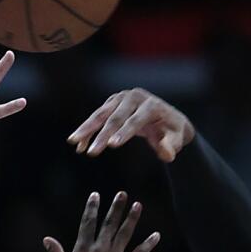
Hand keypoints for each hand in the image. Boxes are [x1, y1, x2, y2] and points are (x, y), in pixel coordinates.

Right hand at [45, 192, 159, 251]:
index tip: (95, 195)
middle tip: (122, 194)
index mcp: (82, 249)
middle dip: (116, 207)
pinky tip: (157, 235)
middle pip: (109, 223)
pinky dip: (149, 244)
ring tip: (138, 205)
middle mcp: (99, 250)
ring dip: (132, 218)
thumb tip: (47, 239)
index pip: (88, 222)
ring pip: (125, 233)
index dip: (92, 207)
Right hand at [66, 88, 195, 161]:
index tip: (111, 146)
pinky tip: (78, 144)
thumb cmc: (172, 131)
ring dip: (87, 129)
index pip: (135, 120)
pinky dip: (88, 130)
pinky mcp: (113, 102)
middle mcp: (134, 97)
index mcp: (151, 105)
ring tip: (73, 142)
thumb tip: (167, 154)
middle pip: (115, 117)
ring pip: (101, 114)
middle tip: (91, 152)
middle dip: (101, 136)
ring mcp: (121, 98)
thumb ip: (171, 146)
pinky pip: (98, 117)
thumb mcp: (176, 139)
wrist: (167, 118)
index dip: (123, 133)